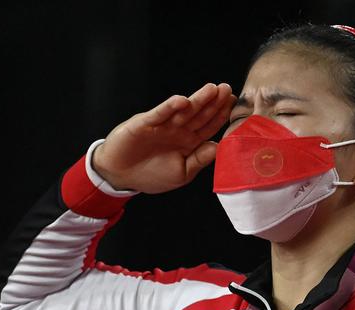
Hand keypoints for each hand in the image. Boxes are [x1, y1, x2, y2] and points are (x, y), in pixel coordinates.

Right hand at [92, 82, 234, 192]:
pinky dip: (170, 108)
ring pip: (183, 111)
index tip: (234, 104)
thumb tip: (219, 146)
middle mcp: (178, 130)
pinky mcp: (145, 124)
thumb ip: (199, 160)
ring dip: (197, 99)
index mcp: (189, 142)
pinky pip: (160, 114)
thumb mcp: (182, 173)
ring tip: (212, 89)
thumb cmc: (151, 175)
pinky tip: (182, 101)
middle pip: (200, 114)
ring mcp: (163, 126)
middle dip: (214, 102)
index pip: (209, 126)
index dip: (221, 115)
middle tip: (227, 89)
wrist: (120, 175)